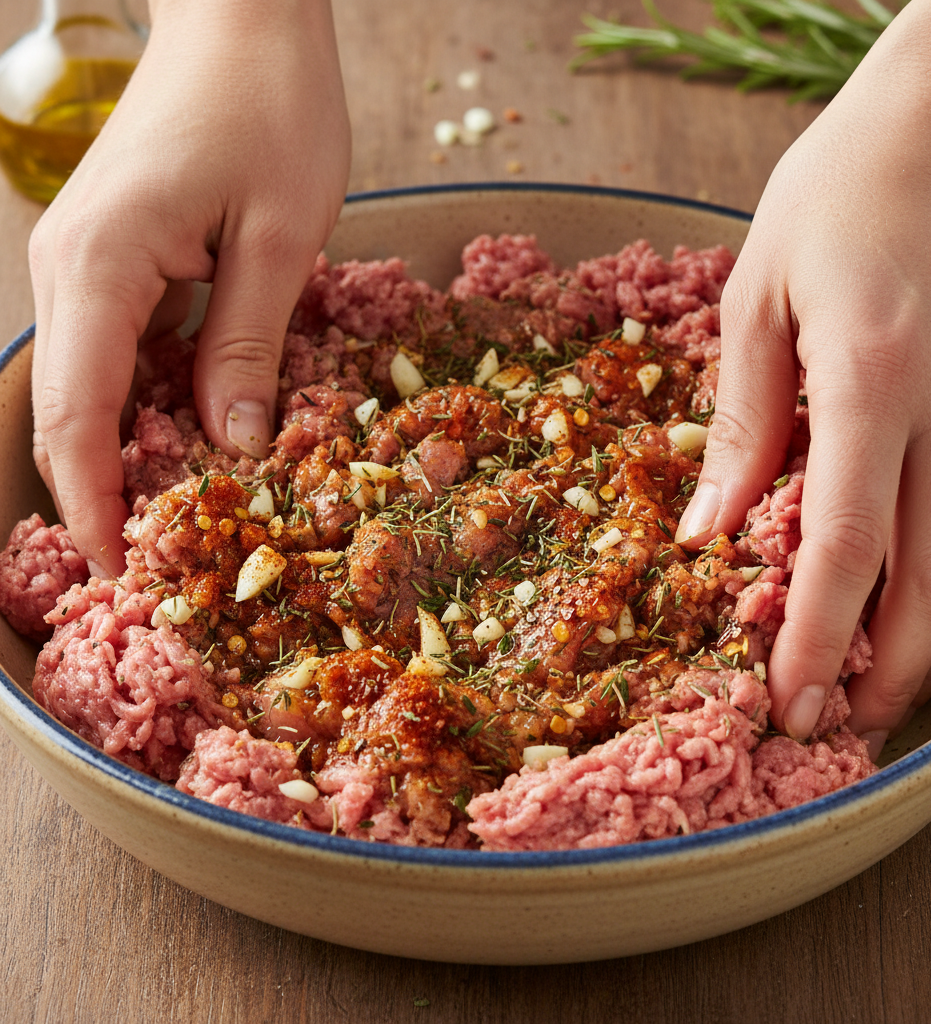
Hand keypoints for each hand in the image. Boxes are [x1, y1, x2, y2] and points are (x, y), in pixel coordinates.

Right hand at [29, 0, 350, 575]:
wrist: (242, 22)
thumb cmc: (269, 108)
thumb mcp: (280, 237)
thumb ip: (248, 344)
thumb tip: (231, 444)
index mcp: (103, 265)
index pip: (79, 414)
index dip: (93, 500)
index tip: (116, 570)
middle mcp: (73, 270)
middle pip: (70, 410)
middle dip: (102, 491)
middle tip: (152, 564)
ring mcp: (87, 263)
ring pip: (91, 387)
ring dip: (125, 455)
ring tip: (173, 521)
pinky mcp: (117, 259)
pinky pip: (119, 352)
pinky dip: (145, 405)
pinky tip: (187, 440)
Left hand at [676, 0, 930, 755]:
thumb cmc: (846, 188)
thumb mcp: (758, 296)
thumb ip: (740, 423)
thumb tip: (711, 533)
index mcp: (874, 380)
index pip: (845, 550)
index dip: (815, 639)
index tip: (785, 698)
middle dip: (885, 670)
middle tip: (835, 721)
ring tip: (879, 687)